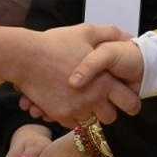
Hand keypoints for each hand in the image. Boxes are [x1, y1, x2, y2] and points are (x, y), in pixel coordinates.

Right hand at [14, 24, 141, 126]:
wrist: (26, 57)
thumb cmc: (56, 43)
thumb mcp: (86, 32)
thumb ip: (110, 34)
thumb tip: (128, 35)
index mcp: (105, 81)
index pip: (130, 103)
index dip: (130, 103)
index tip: (125, 100)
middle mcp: (93, 99)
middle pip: (111, 118)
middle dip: (107, 111)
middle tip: (100, 100)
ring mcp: (76, 109)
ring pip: (90, 121)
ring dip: (88, 113)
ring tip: (80, 98)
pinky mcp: (60, 115)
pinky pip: (72, 124)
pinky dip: (71, 116)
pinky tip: (66, 101)